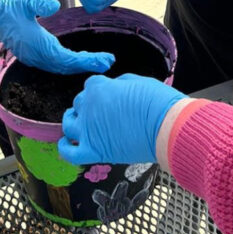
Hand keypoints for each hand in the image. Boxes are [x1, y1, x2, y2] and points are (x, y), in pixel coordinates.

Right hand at [0, 0, 113, 74]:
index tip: (103, 60)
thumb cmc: (10, 4)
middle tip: (108, 62)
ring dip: (78, 66)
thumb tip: (54, 7)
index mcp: (36, 44)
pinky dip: (68, 64)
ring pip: (59, 67)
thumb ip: (39, 3)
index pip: (66, 59)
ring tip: (98, 61)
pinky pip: (53, 64)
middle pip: (65, 66)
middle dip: (87, 65)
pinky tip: (77, 59)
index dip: (85, 61)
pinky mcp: (31, 54)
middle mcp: (35, 55)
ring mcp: (32, 56)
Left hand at [58, 74, 185, 163]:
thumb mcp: (137, 82)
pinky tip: (68, 144)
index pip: (90, 86)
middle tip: (104, 113)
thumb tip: (114, 89)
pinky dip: (65, 148)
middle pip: (79, 104)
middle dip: (89, 106)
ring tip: (84, 125)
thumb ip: (118, 84)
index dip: (100, 92)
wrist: (167, 127)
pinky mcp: (94, 151)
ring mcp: (88, 131)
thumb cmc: (157, 103)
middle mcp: (88, 107)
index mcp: (98, 87)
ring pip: (69, 125)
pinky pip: (69, 152)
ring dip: (74, 122)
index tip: (108, 98)